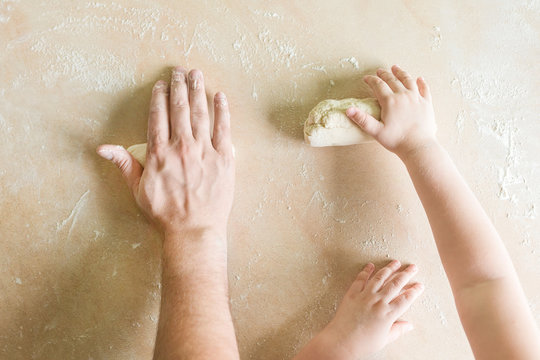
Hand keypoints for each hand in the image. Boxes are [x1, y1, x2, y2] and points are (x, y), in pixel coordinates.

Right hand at [97, 67, 234, 237]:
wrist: (194, 231)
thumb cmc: (165, 213)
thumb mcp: (138, 190)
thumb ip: (124, 164)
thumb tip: (103, 148)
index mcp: (159, 153)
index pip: (158, 116)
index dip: (159, 97)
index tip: (161, 84)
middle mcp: (181, 147)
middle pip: (180, 108)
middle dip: (179, 86)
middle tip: (180, 70)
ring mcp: (204, 151)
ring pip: (201, 113)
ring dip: (198, 91)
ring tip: (197, 75)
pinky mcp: (224, 159)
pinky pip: (224, 129)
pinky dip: (222, 111)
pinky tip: (220, 97)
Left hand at [324, 260, 422, 357]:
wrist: (342, 342)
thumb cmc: (362, 344)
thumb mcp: (384, 339)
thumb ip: (398, 330)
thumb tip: (409, 326)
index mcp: (388, 314)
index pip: (406, 299)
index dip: (414, 291)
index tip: (419, 285)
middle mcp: (378, 302)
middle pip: (396, 284)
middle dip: (406, 274)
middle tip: (413, 267)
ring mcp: (365, 296)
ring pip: (380, 278)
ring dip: (389, 268)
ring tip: (396, 262)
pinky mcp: (352, 294)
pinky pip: (360, 279)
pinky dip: (366, 271)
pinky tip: (370, 265)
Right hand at [346, 65, 436, 158]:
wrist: (418, 146)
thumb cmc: (396, 140)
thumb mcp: (376, 131)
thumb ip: (362, 119)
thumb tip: (348, 110)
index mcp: (390, 101)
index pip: (378, 86)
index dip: (371, 80)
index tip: (366, 78)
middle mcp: (403, 96)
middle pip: (392, 80)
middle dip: (384, 74)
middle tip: (379, 71)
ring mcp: (416, 98)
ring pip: (408, 80)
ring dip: (401, 73)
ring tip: (396, 68)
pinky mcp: (427, 103)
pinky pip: (424, 89)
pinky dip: (422, 83)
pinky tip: (420, 78)